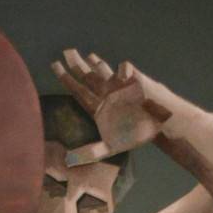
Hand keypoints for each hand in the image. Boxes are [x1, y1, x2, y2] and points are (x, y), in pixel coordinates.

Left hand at [51, 49, 171, 161]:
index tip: (55, 65)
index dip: (67, 79)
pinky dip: (123, 70)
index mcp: (98, 105)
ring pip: (104, 70)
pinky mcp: (134, 80)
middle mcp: (106, 92)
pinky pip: (126, 70)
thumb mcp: (110, 147)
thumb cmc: (134, 134)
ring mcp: (119, 85)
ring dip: (96, 62)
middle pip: (88, 76)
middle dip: (77, 64)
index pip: (79, 90)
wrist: (158, 126)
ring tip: (89, 56)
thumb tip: (69, 161)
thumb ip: (91, 152)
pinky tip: (121, 75)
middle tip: (66, 52)